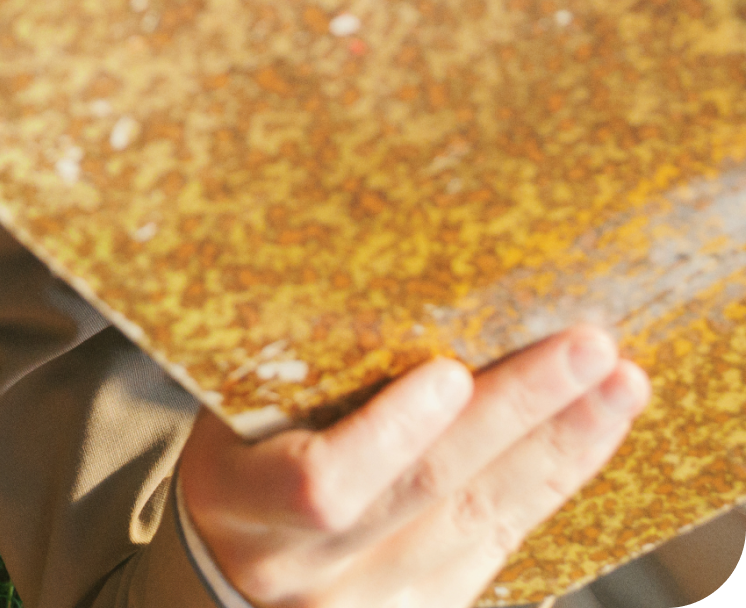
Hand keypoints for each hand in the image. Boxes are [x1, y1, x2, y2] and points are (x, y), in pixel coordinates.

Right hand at [176, 324, 648, 607]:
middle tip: (581, 347)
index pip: (324, 484)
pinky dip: (552, 477)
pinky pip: (506, 540)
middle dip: (516, 413)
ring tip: (617, 381)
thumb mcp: (226, 415)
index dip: (390, 435)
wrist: (234, 571)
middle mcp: (314, 569)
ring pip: (486, 520)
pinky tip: (591, 429)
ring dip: (561, 444)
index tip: (448, 375)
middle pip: (430, 492)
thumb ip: (291, 376)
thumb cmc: (233, 458)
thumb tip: (369, 269)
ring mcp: (378, 601)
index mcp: (243, 504)